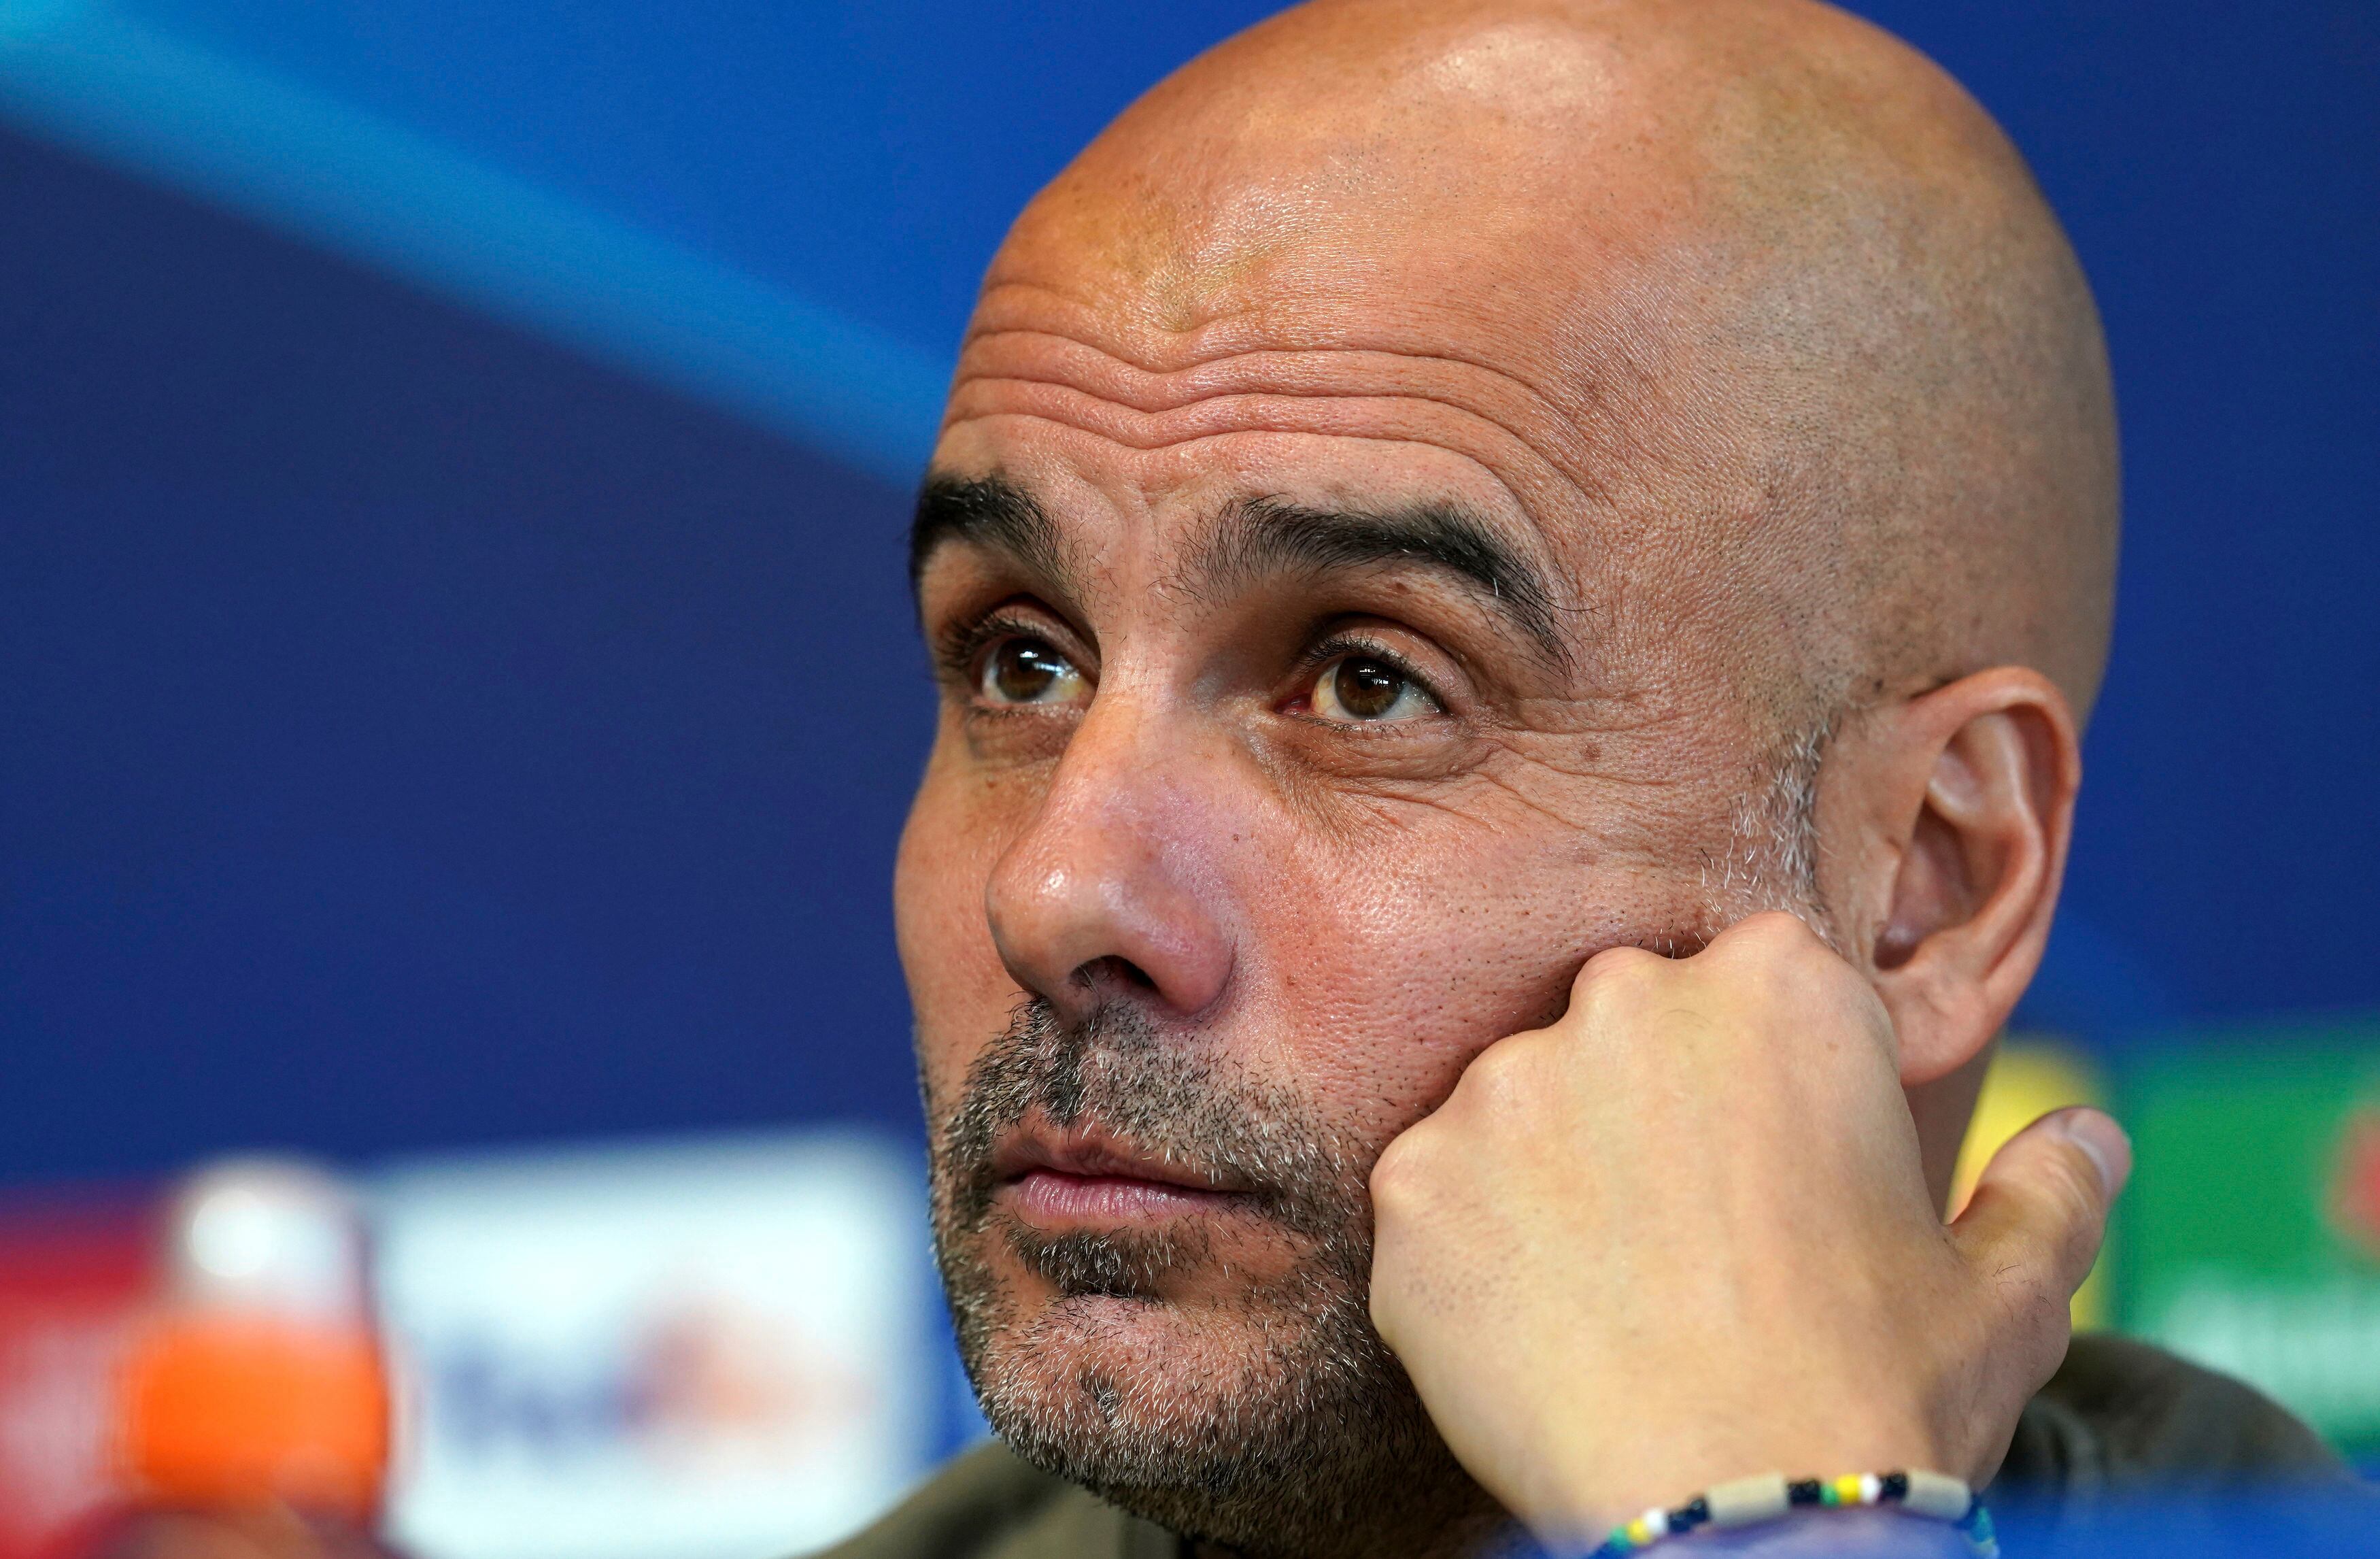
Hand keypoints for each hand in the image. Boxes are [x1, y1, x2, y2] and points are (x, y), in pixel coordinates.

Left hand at [1368, 913, 2128, 1549]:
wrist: (1736, 1523)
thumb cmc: (1880, 1396)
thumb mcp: (2008, 1295)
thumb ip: (2052, 1190)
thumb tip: (2091, 1134)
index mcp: (1780, 983)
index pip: (1761, 998)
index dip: (1774, 1098)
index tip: (1780, 1187)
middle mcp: (1625, 1000)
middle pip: (1629, 1036)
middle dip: (1655, 1118)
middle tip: (1694, 1247)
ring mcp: (1501, 1087)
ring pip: (1523, 1112)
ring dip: (1556, 1182)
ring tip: (1617, 1298)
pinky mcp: (1412, 1181)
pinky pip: (1436, 1198)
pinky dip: (1473, 1256)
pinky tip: (1537, 1332)